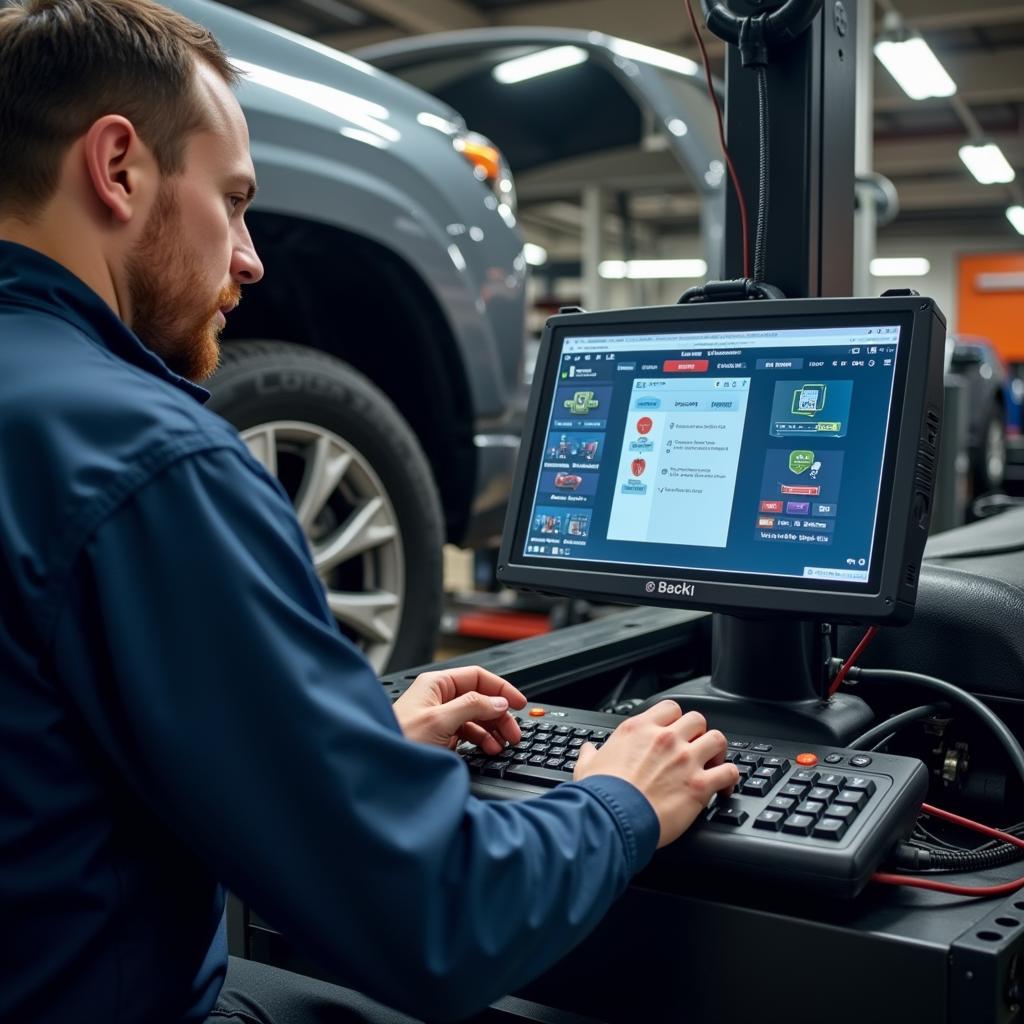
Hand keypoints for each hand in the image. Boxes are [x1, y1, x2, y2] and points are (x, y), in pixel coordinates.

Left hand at [393, 666, 526, 754]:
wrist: (378, 769)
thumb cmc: (397, 740)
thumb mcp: (438, 720)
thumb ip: (471, 707)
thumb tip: (498, 701)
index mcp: (436, 685)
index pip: (477, 677)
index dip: (500, 689)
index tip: (519, 703)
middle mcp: (438, 698)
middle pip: (480, 699)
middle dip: (499, 715)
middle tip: (513, 733)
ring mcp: (439, 718)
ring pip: (475, 718)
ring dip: (492, 730)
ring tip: (501, 745)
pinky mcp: (439, 737)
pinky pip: (467, 734)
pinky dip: (481, 741)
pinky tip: (488, 750)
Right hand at [573, 702, 738, 847]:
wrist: (612, 819)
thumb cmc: (601, 794)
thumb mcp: (587, 766)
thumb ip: (591, 753)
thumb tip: (588, 750)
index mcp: (639, 729)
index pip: (670, 708)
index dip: (676, 719)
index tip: (676, 731)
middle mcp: (665, 739)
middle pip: (697, 720)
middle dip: (698, 733)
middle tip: (695, 748)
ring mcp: (685, 760)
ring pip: (717, 739)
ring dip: (718, 751)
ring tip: (714, 763)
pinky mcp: (699, 785)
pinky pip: (729, 772)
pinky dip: (730, 778)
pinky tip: (724, 786)